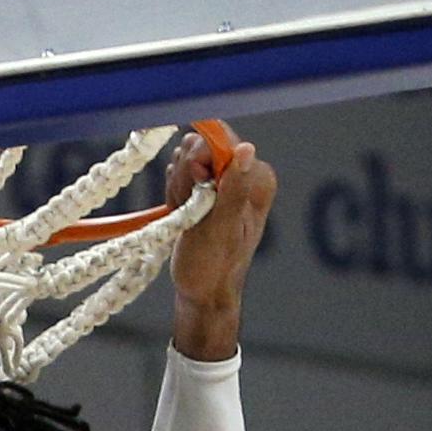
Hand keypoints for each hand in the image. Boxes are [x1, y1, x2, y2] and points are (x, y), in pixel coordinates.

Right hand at [162, 129, 272, 353]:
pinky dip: (175, 193)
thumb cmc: (212, 267)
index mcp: (256, 179)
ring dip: (178, 186)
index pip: (221, 139)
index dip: (198, 159)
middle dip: (185, 176)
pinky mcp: (207, 188)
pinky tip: (183, 214)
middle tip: (189, 208)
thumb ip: (232, 189)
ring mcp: (224, 180)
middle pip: (200, 146)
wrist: (202, 291)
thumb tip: (247, 150)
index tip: (194, 186)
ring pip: (185, 158)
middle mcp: (244, 174)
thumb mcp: (221, 229)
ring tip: (186, 215)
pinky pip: (180, 173)